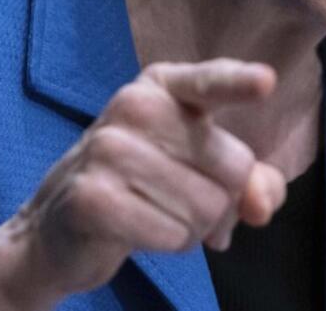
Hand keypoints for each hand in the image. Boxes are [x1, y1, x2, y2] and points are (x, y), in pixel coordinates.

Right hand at [0, 58, 287, 310]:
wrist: (58, 230)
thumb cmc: (143, 187)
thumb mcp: (201, 171)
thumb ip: (250, 181)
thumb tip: (262, 205)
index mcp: (164, 86)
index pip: (209, 82)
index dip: (239, 83)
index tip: (267, 81)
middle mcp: (135, 105)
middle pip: (233, 168)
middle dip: (222, 201)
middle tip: (181, 201)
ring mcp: (108, 148)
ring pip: (206, 206)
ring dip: (194, 228)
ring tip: (156, 215)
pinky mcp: (93, 196)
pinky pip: (173, 234)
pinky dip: (168, 244)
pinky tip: (138, 232)